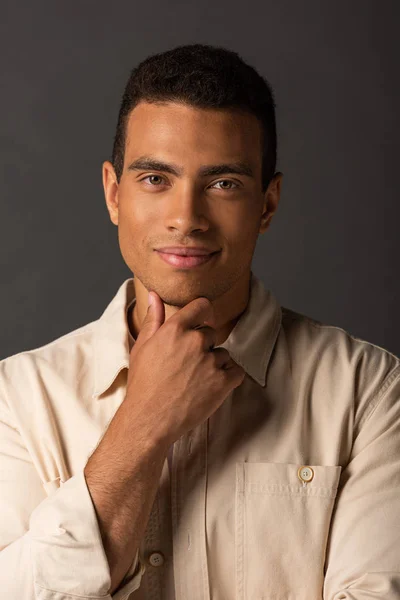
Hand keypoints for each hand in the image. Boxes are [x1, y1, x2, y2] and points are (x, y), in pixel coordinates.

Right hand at [124, 291, 245, 446]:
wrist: (149, 419)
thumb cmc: (143, 383)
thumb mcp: (142, 347)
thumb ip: (154, 318)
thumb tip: (155, 295)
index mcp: (175, 329)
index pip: (202, 306)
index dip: (204, 313)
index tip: (203, 322)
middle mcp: (195, 341)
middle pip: (210, 334)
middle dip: (202, 347)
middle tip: (186, 366)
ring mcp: (211, 362)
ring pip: (222, 354)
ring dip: (214, 364)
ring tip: (194, 381)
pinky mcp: (223, 382)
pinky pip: (236, 371)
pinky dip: (228, 378)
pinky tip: (210, 387)